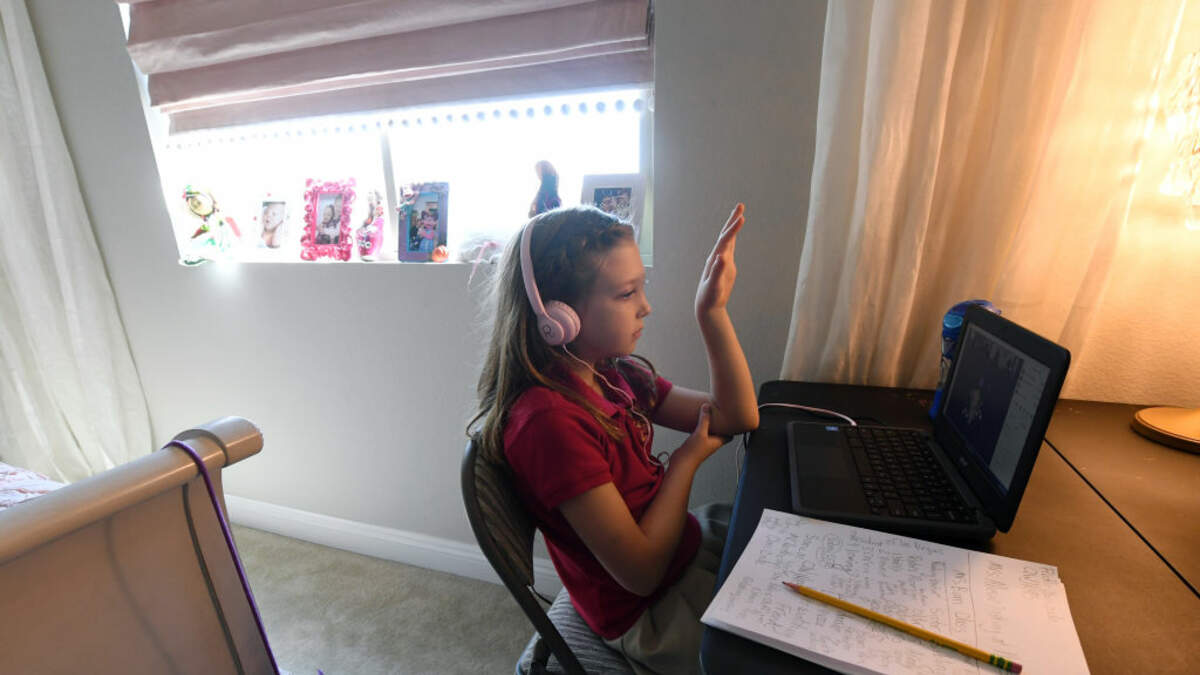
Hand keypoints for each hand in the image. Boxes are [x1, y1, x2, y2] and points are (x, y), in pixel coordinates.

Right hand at [674, 404, 730, 466]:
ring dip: (710, 426)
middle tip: (721, 415)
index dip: (732, 428)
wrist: (682, 463)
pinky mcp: (695, 444)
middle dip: (721, 425)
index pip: (730, 436)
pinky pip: (700, 434)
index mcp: (718, 442)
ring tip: (709, 416)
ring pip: (710, 433)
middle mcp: (712, 444)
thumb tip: (707, 406)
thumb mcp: (700, 433)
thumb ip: (704, 419)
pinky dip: (700, 428)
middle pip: (720, 433)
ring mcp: (704, 444)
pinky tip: (695, 422)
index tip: (733, 419)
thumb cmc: (693, 452)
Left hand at [695, 203, 744, 319]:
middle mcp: (717, 255)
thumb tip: (722, 257)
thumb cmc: (710, 297)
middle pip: (725, 234)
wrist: (707, 305)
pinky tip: (734, 232)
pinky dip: (733, 237)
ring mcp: (722, 259)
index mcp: (715, 259)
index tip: (742, 218)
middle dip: (733, 220)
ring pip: (728, 239)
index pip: (725, 240)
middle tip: (741, 205)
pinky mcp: (726, 265)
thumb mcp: (714, 285)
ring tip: (740, 213)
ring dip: (732, 226)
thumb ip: (718, 271)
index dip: (733, 229)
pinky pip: (730, 247)